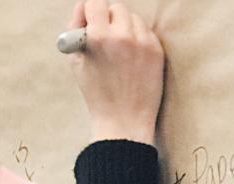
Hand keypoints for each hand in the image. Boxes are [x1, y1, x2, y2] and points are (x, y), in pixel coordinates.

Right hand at [66, 0, 164, 145]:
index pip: (94, 3)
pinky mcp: (157, 52)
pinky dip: (139, 39)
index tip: (89, 22)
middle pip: (116, 8)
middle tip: (106, 36)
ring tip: (120, 48)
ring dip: (125, 27)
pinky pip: (147, 33)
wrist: (124, 121)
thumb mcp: (77, 63)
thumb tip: (84, 12)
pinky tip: (133, 57)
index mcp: (99, 37)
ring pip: (134, 18)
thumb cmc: (97, 94)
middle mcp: (123, 36)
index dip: (89, 12)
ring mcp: (143, 43)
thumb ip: (77, 31)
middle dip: (108, 19)